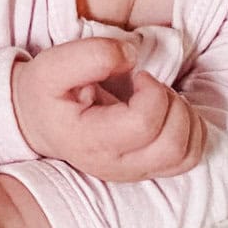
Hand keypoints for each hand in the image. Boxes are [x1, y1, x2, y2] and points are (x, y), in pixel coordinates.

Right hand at [11, 36, 206, 182]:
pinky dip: (189, 130)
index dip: (152, 91)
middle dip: (173, 104)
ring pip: (185, 155)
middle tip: (150, 86)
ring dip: (185, 117)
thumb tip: (133, 55)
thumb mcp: (52, 65)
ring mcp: (133, 172)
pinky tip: (166, 111)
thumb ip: (91, 54)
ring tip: (159, 98)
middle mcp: (115, 165)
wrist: (38, 122)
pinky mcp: (147, 170)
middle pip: (172, 145)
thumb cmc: (46, 93)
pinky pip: (188, 158)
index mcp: (90, 141)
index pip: (144, 124)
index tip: (138, 75)